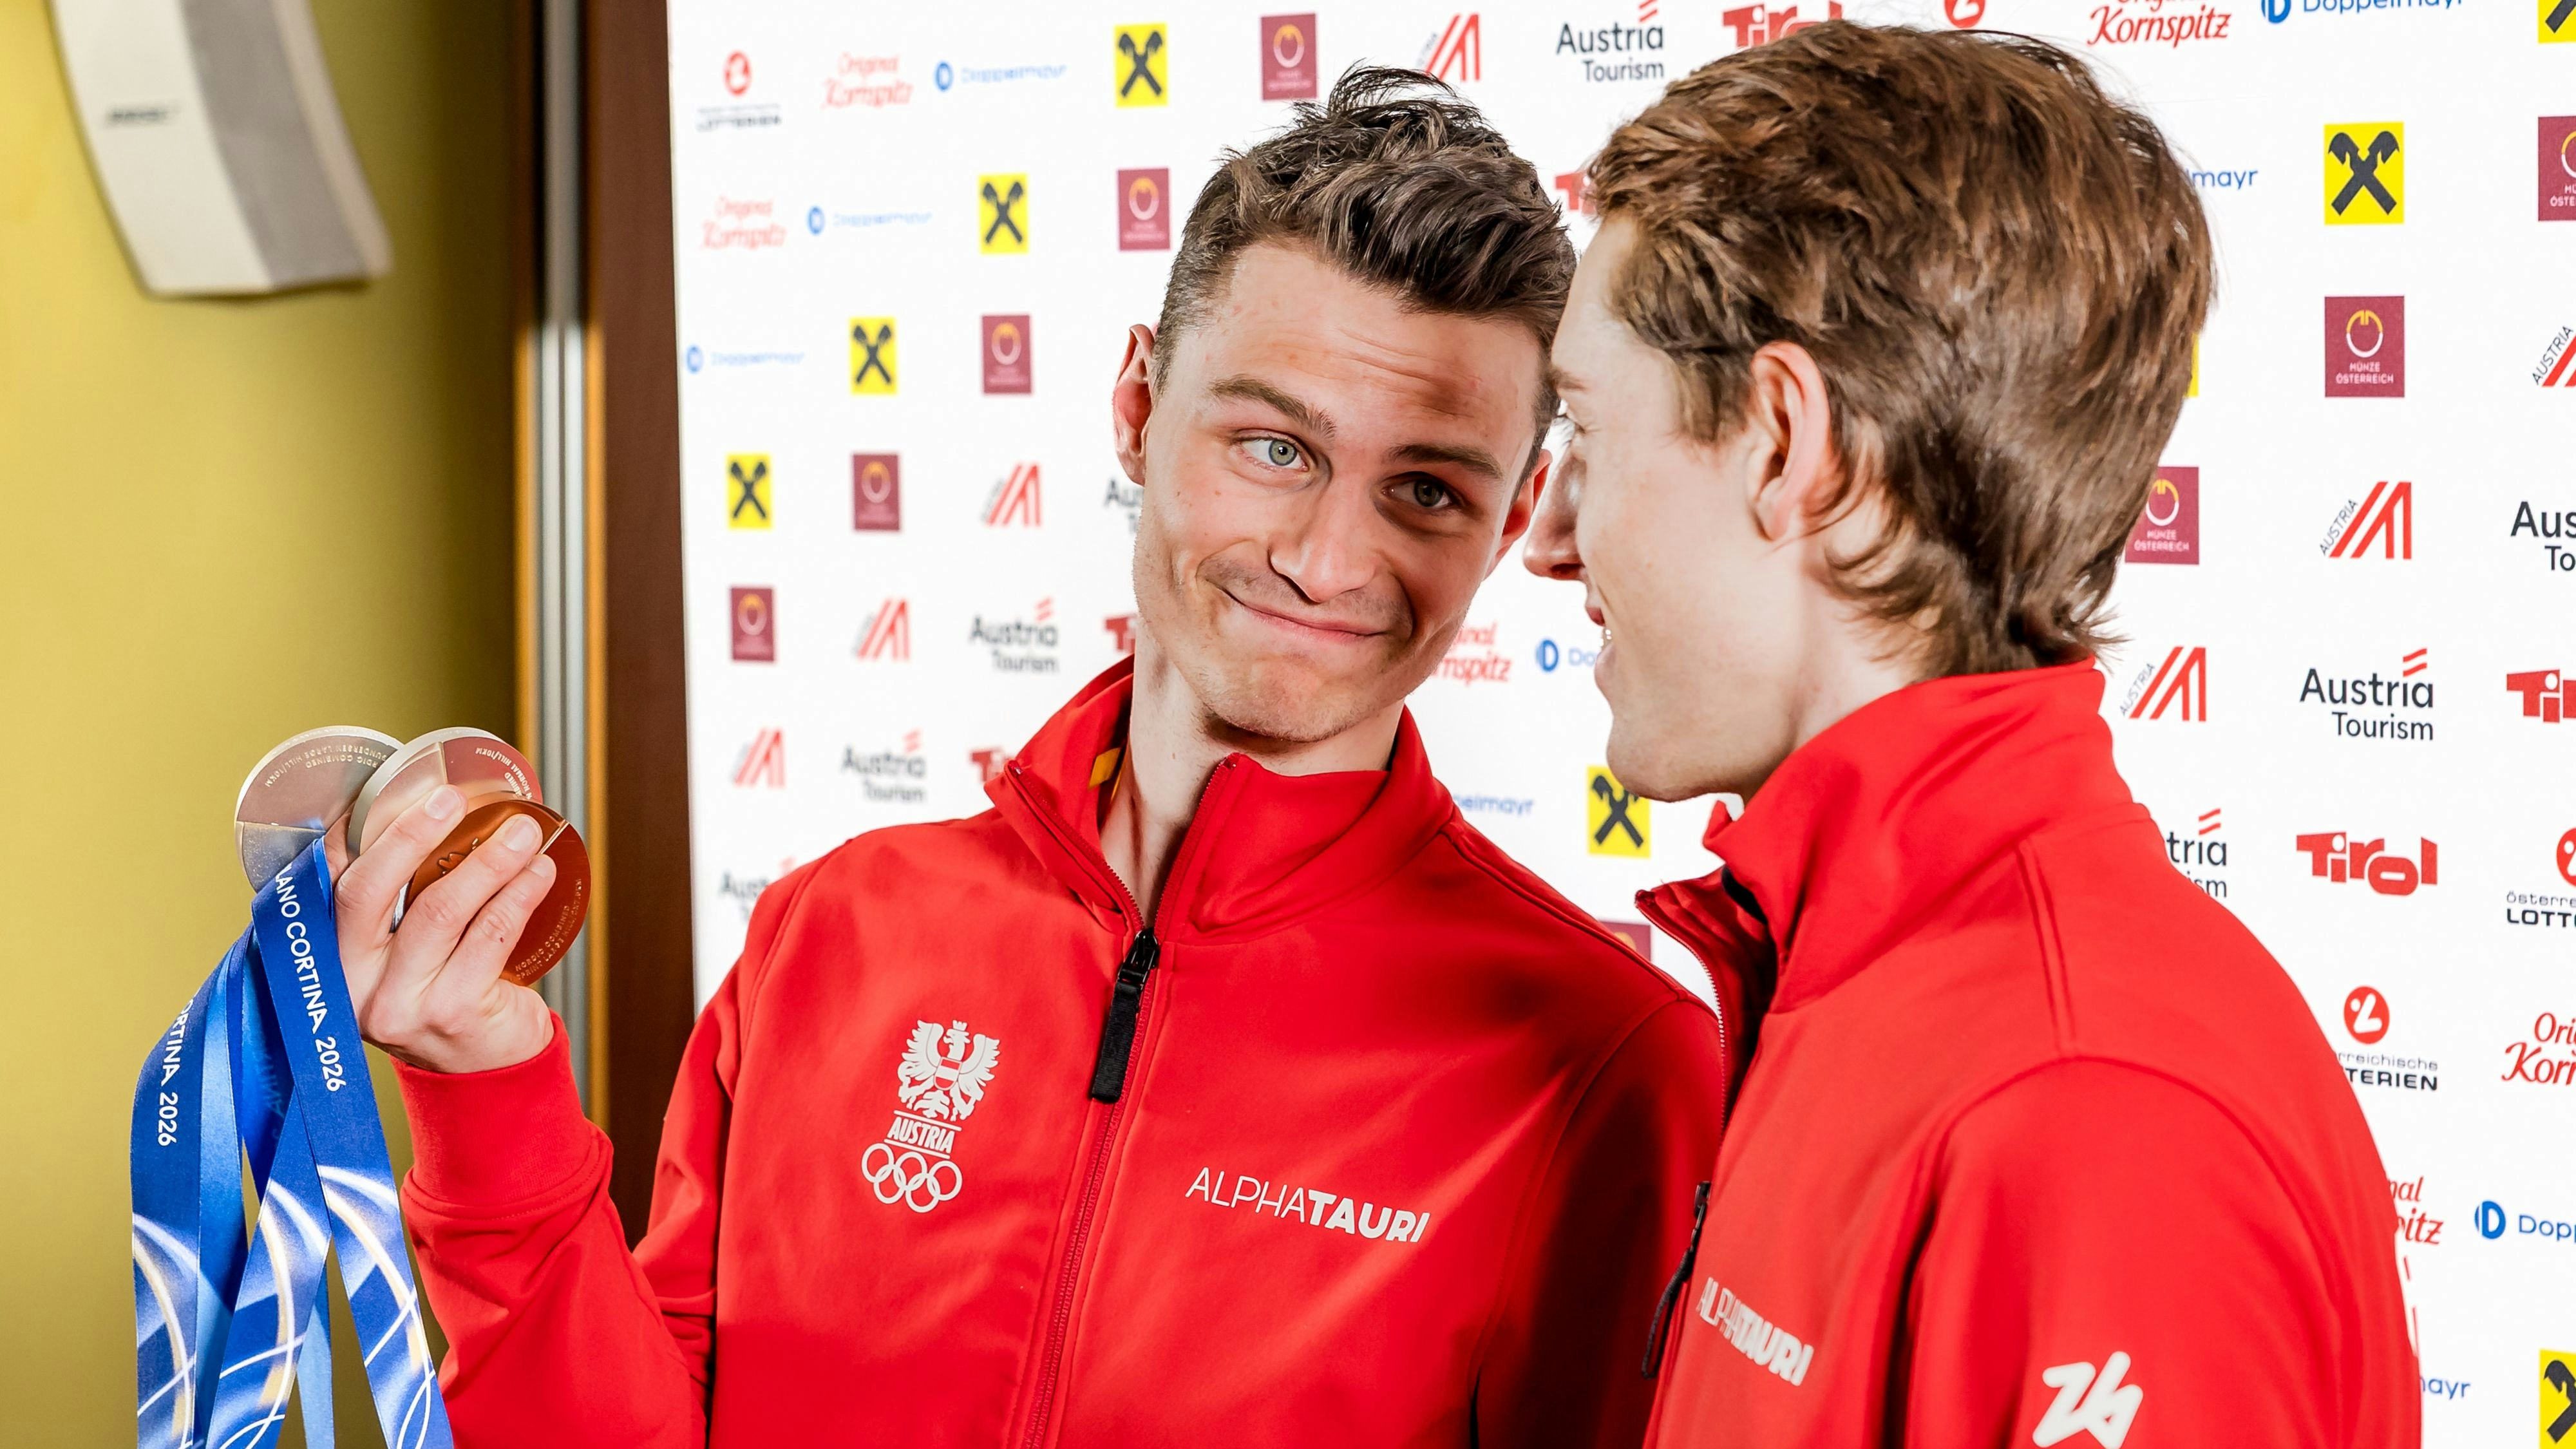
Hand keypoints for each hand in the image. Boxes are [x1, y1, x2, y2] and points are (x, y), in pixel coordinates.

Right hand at [326, 785, 558, 1073]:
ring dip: (488, 861)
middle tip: (451, 799)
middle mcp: (352, 983)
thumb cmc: (445, 996)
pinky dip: (520, 894)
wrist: (484, 1072)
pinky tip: (540, 873)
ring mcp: (399, 1003)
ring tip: (523, 833)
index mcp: (328, 959)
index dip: (355, 833)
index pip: (328, 883)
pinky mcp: (451, 1012)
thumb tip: (435, 813)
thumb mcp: (404, 954)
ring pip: (440, 909)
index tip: (394, 790)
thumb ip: (401, 902)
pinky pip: (490, 934)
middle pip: (369, 891)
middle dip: (411, 834)